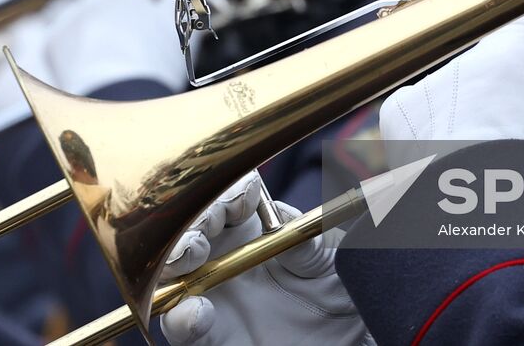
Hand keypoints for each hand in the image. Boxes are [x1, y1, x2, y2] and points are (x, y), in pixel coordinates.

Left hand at [41, 0, 189, 94]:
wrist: (121, 94)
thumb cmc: (156, 57)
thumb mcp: (177, 21)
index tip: (112, 11)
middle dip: (86, 15)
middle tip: (105, 43)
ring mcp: (63, 21)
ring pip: (59, 18)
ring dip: (68, 32)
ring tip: (87, 61)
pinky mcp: (45, 45)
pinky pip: (37, 37)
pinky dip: (45, 46)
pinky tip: (63, 63)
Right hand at [159, 173, 372, 345]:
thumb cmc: (350, 300)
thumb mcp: (340, 262)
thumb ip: (312, 236)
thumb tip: (289, 212)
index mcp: (260, 228)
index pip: (229, 196)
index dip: (228, 192)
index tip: (241, 199)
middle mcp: (230, 258)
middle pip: (191, 227)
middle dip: (189, 222)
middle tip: (200, 233)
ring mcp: (217, 298)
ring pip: (173, 271)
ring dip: (173, 260)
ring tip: (189, 259)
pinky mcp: (214, 338)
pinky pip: (181, 326)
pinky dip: (181, 318)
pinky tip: (198, 312)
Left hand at [379, 0, 523, 168]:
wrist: (467, 217)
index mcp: (508, 53)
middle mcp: (462, 58)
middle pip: (483, 51)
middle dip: (496, 77)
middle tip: (509, 117)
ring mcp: (427, 82)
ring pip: (451, 80)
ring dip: (465, 104)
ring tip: (482, 146)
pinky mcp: (398, 112)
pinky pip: (419, 106)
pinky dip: (434, 125)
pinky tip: (449, 151)